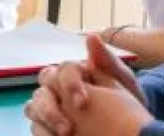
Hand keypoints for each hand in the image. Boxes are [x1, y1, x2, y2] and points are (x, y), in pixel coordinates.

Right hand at [26, 35, 150, 135]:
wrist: (130, 125)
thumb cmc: (126, 99)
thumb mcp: (122, 80)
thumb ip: (107, 60)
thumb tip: (91, 37)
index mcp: (73, 72)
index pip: (62, 70)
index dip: (69, 84)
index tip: (82, 102)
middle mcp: (56, 87)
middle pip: (42, 90)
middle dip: (51, 108)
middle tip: (67, 128)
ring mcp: (50, 107)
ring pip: (33, 108)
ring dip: (45, 121)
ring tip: (64, 135)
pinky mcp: (48, 126)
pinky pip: (36, 128)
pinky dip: (42, 133)